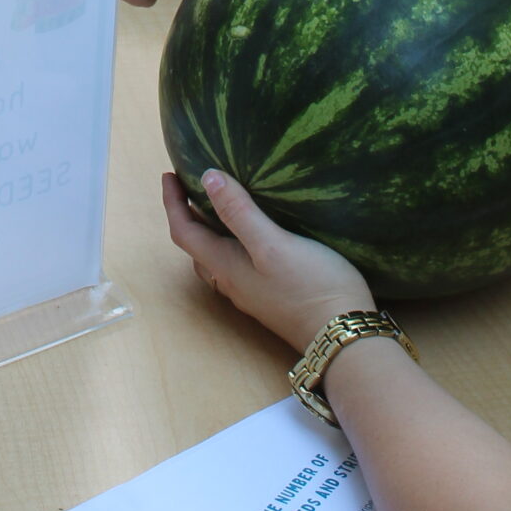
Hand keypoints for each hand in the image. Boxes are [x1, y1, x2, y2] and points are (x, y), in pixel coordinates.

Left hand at [163, 169, 373, 351]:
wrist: (341, 336)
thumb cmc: (309, 286)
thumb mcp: (272, 243)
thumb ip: (239, 212)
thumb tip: (206, 178)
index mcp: (224, 266)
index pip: (183, 232)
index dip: (172, 202)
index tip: (169, 174)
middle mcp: (231, 282)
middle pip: (195, 247)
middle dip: (187, 215)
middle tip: (191, 186)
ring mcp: (250, 293)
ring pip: (215, 258)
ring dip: (208, 230)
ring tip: (217, 205)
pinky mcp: (270, 296)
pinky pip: (236, 265)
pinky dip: (230, 242)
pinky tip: (251, 234)